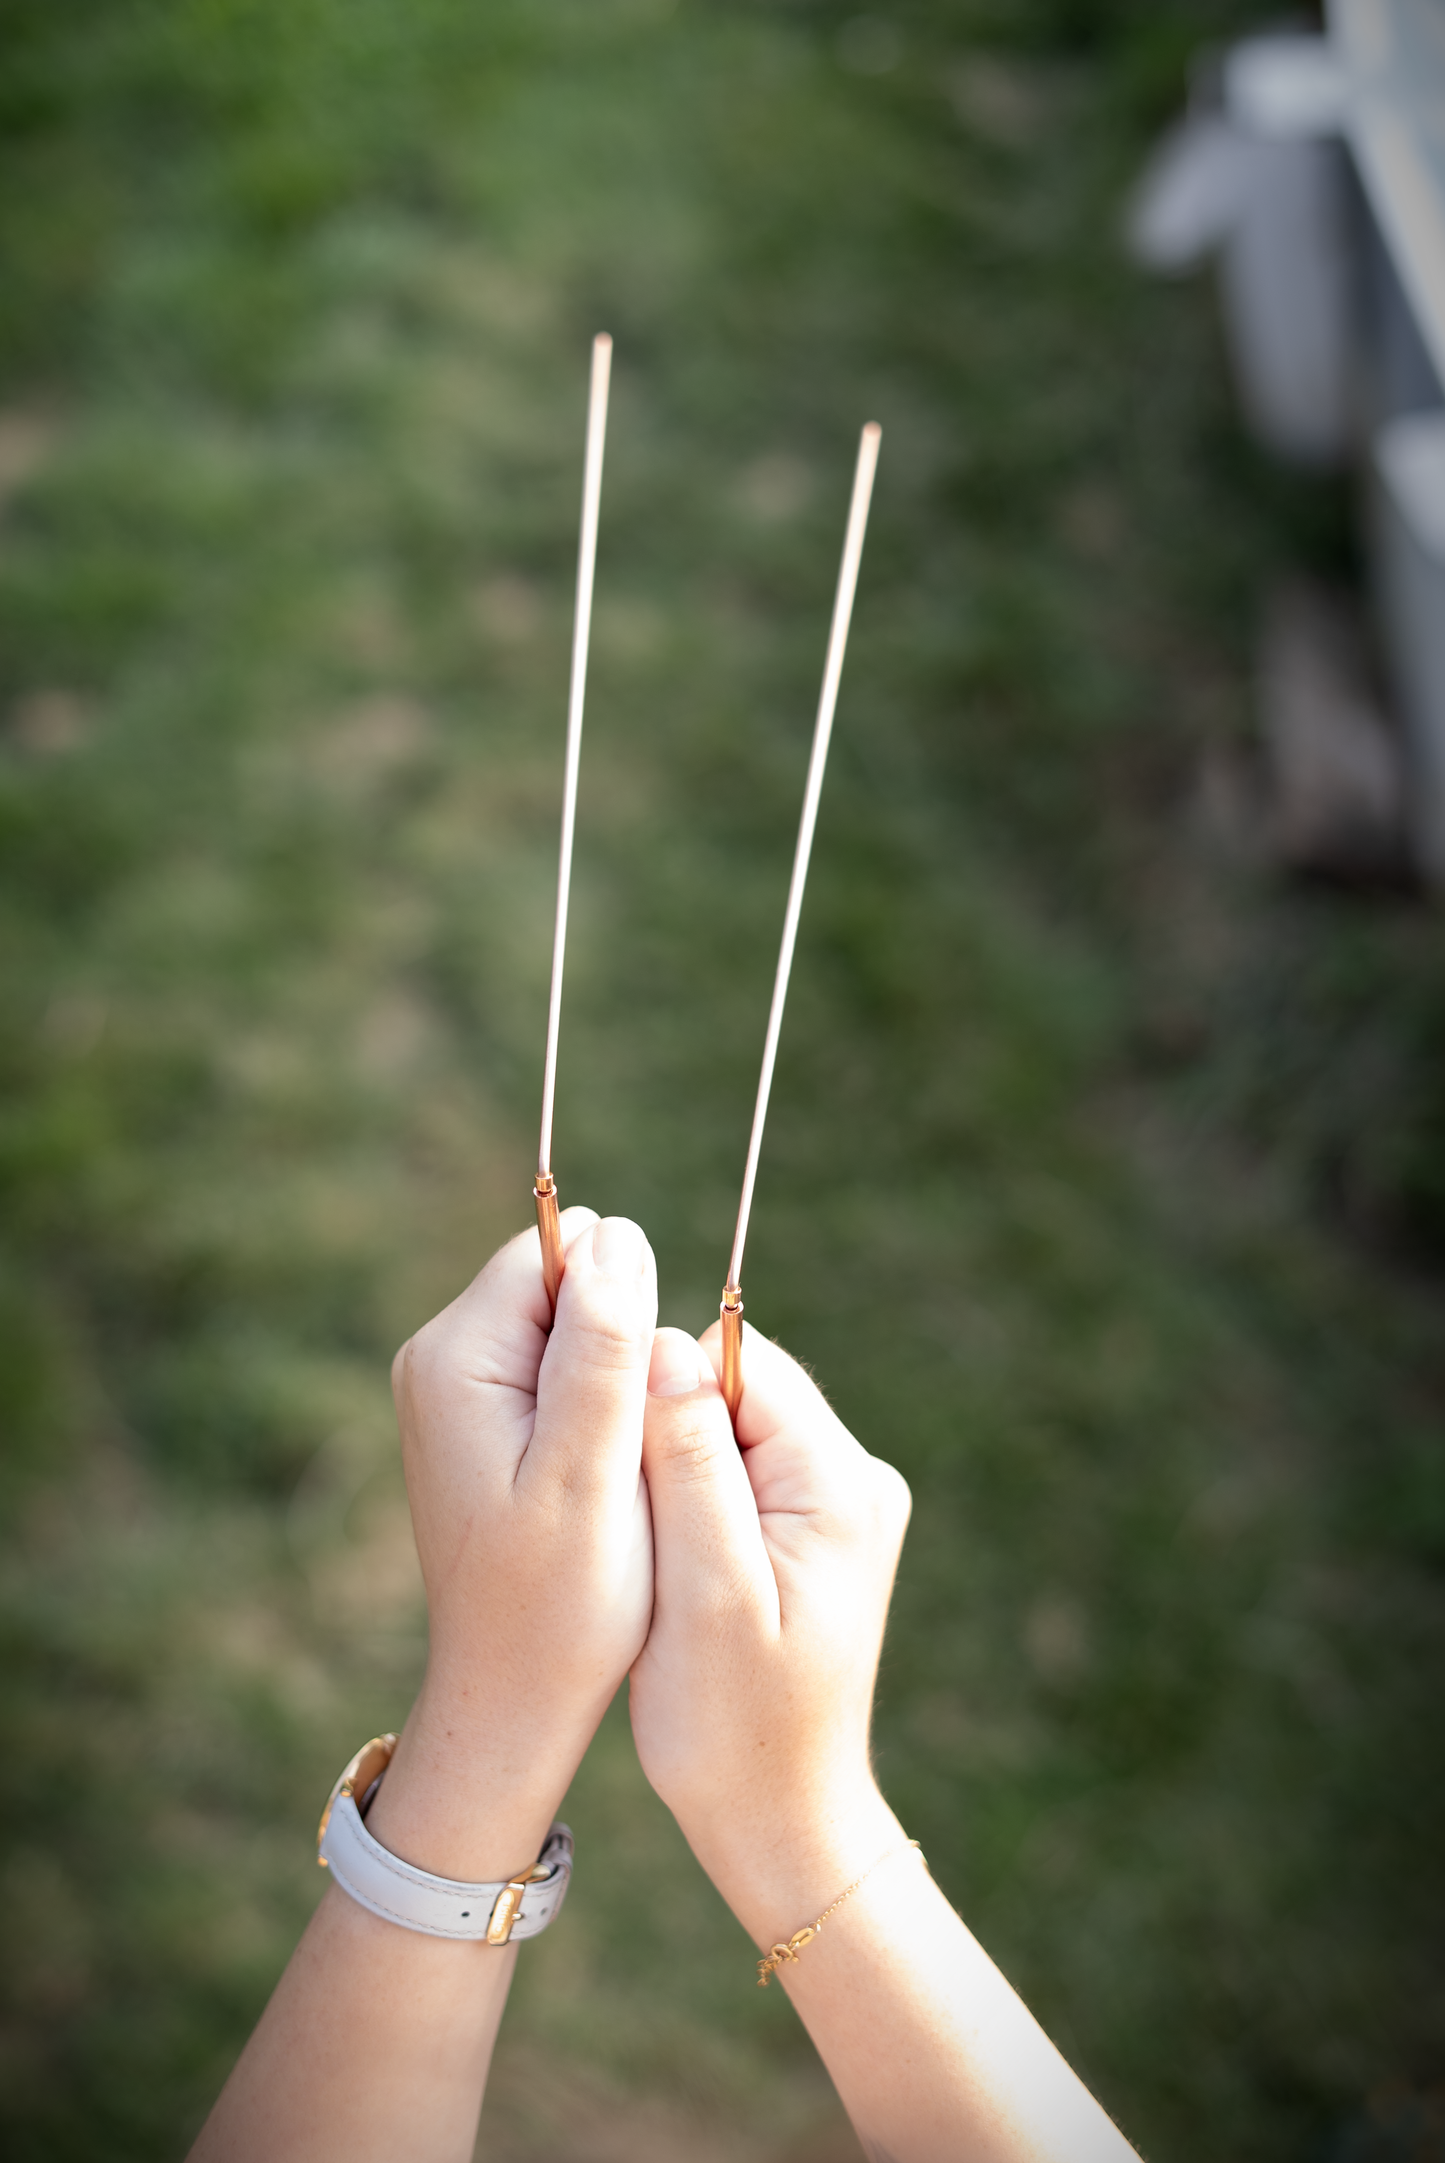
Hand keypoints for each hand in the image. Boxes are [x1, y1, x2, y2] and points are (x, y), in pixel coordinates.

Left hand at [365, 1207, 656, 1881]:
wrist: (512, 1698)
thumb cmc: (560, 1601)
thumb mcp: (593, 1469)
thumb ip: (603, 1347)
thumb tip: (618, 1235)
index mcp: (455, 1358)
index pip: (559, 1254)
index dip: (620, 1311)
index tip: (630, 1407)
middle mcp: (439, 1360)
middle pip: (561, 1286)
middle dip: (615, 1349)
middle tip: (621, 1456)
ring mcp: (453, 1393)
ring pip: (569, 1333)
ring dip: (611, 1390)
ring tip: (608, 1482)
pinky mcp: (479, 1425)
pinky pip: (558, 1376)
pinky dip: (594, 1419)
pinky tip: (595, 1491)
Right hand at [628, 1321, 911, 1940]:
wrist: (782, 1822)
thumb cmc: (732, 1726)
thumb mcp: (702, 1593)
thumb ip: (691, 1465)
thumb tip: (664, 1346)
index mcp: (837, 1481)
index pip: (739, 1362)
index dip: (664, 1393)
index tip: (622, 1469)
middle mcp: (856, 1478)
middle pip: (738, 1389)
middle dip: (672, 1434)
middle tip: (635, 1526)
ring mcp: (842, 1506)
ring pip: (734, 1430)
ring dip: (681, 1472)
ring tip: (655, 1558)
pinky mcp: (819, 1535)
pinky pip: (744, 1475)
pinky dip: (698, 1504)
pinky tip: (674, 1568)